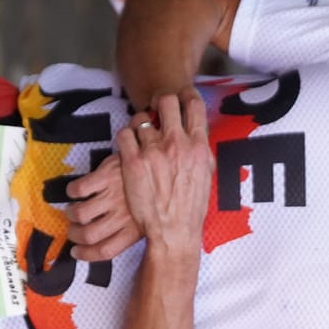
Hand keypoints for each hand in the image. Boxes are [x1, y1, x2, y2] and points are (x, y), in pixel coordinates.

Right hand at [65, 154, 140, 262]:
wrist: (158, 159)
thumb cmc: (150, 190)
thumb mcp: (148, 218)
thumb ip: (130, 232)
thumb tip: (105, 244)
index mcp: (135, 229)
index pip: (106, 251)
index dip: (86, 254)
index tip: (77, 252)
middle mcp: (124, 215)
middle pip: (89, 235)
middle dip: (75, 234)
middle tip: (73, 229)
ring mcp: (115, 195)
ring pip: (81, 214)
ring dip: (72, 213)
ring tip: (73, 210)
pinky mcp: (107, 175)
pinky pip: (79, 189)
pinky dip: (72, 191)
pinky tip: (76, 191)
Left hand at [116, 91, 212, 255]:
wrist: (173, 231)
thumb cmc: (190, 208)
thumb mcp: (205, 175)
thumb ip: (200, 151)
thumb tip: (198, 135)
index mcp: (198, 146)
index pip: (194, 105)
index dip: (185, 97)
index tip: (180, 99)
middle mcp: (176, 144)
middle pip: (167, 101)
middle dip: (160, 103)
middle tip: (156, 112)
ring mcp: (153, 151)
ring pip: (141, 118)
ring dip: (139, 124)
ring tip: (140, 136)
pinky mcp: (132, 162)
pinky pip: (124, 135)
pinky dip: (125, 138)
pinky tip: (128, 149)